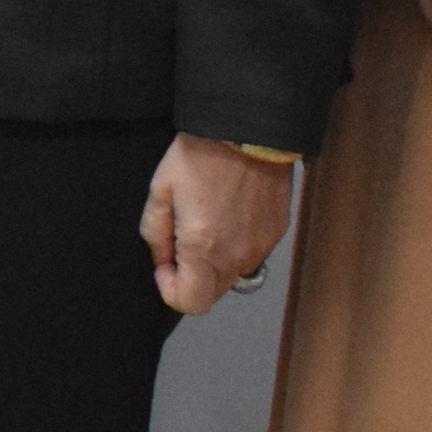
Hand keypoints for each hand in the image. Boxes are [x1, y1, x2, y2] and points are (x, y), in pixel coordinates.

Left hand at [139, 135, 296, 316]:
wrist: (249, 129)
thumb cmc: (202, 155)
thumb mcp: (160, 190)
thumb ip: (155, 234)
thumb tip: (162, 260)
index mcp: (204, 248)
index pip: (190, 303)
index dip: (171, 290)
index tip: (165, 265)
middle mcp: (237, 256)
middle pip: (212, 294)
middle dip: (192, 277)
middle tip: (182, 239)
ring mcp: (261, 246)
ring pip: (233, 276)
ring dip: (215, 262)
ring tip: (207, 221)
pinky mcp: (277, 232)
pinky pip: (252, 255)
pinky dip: (237, 246)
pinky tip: (229, 214)